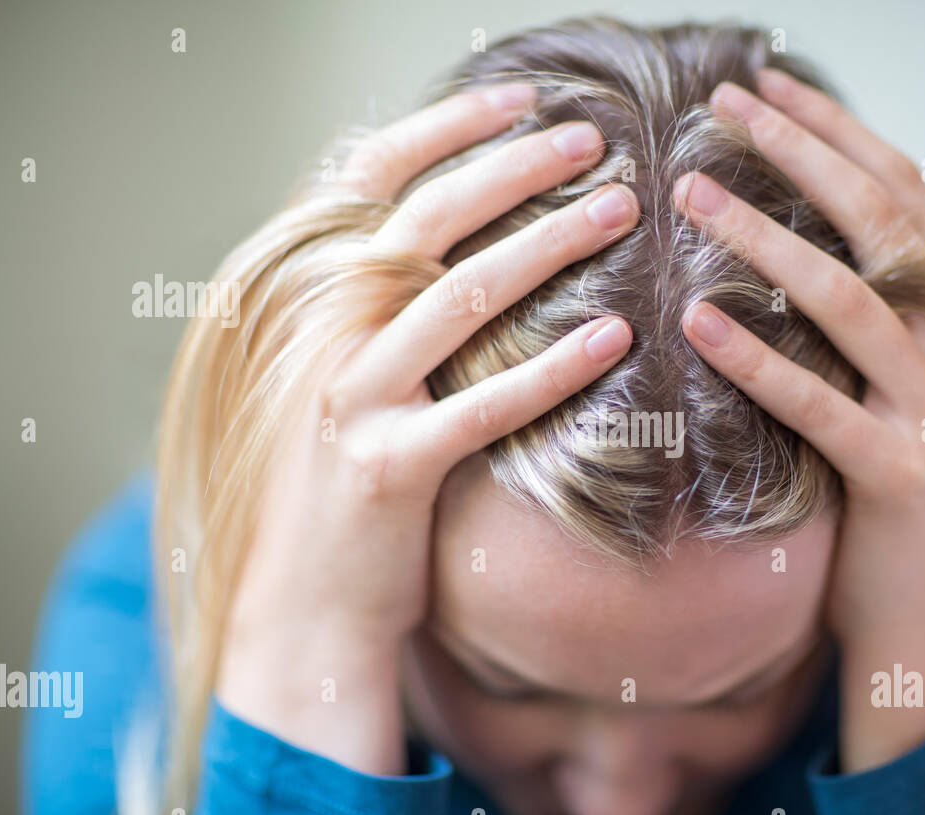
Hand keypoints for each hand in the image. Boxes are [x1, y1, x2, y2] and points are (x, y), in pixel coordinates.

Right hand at [217, 84, 639, 773]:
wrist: (301, 607)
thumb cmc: (342, 490)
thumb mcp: (348, 380)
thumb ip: (388, 311)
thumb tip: (465, 247)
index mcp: (311, 301)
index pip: (372, 183)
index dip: (447, 131)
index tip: (520, 98)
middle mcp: (322, 337)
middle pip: (426, 222)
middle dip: (515, 170)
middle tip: (595, 141)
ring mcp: (350, 400)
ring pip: (460, 298)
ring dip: (550, 246)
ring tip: (622, 210)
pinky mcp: (391, 470)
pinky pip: (485, 406)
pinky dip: (554, 366)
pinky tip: (617, 335)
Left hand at [675, 68, 924, 773]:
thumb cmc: (893, 494)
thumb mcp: (893, 384)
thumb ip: (869, 316)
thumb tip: (784, 240)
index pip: (901, 192)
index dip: (837, 131)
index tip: (769, 83)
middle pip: (881, 220)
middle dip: (800, 151)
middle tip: (723, 101)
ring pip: (851, 299)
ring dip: (765, 237)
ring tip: (689, 192)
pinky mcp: (903, 476)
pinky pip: (820, 406)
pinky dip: (757, 359)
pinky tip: (696, 319)